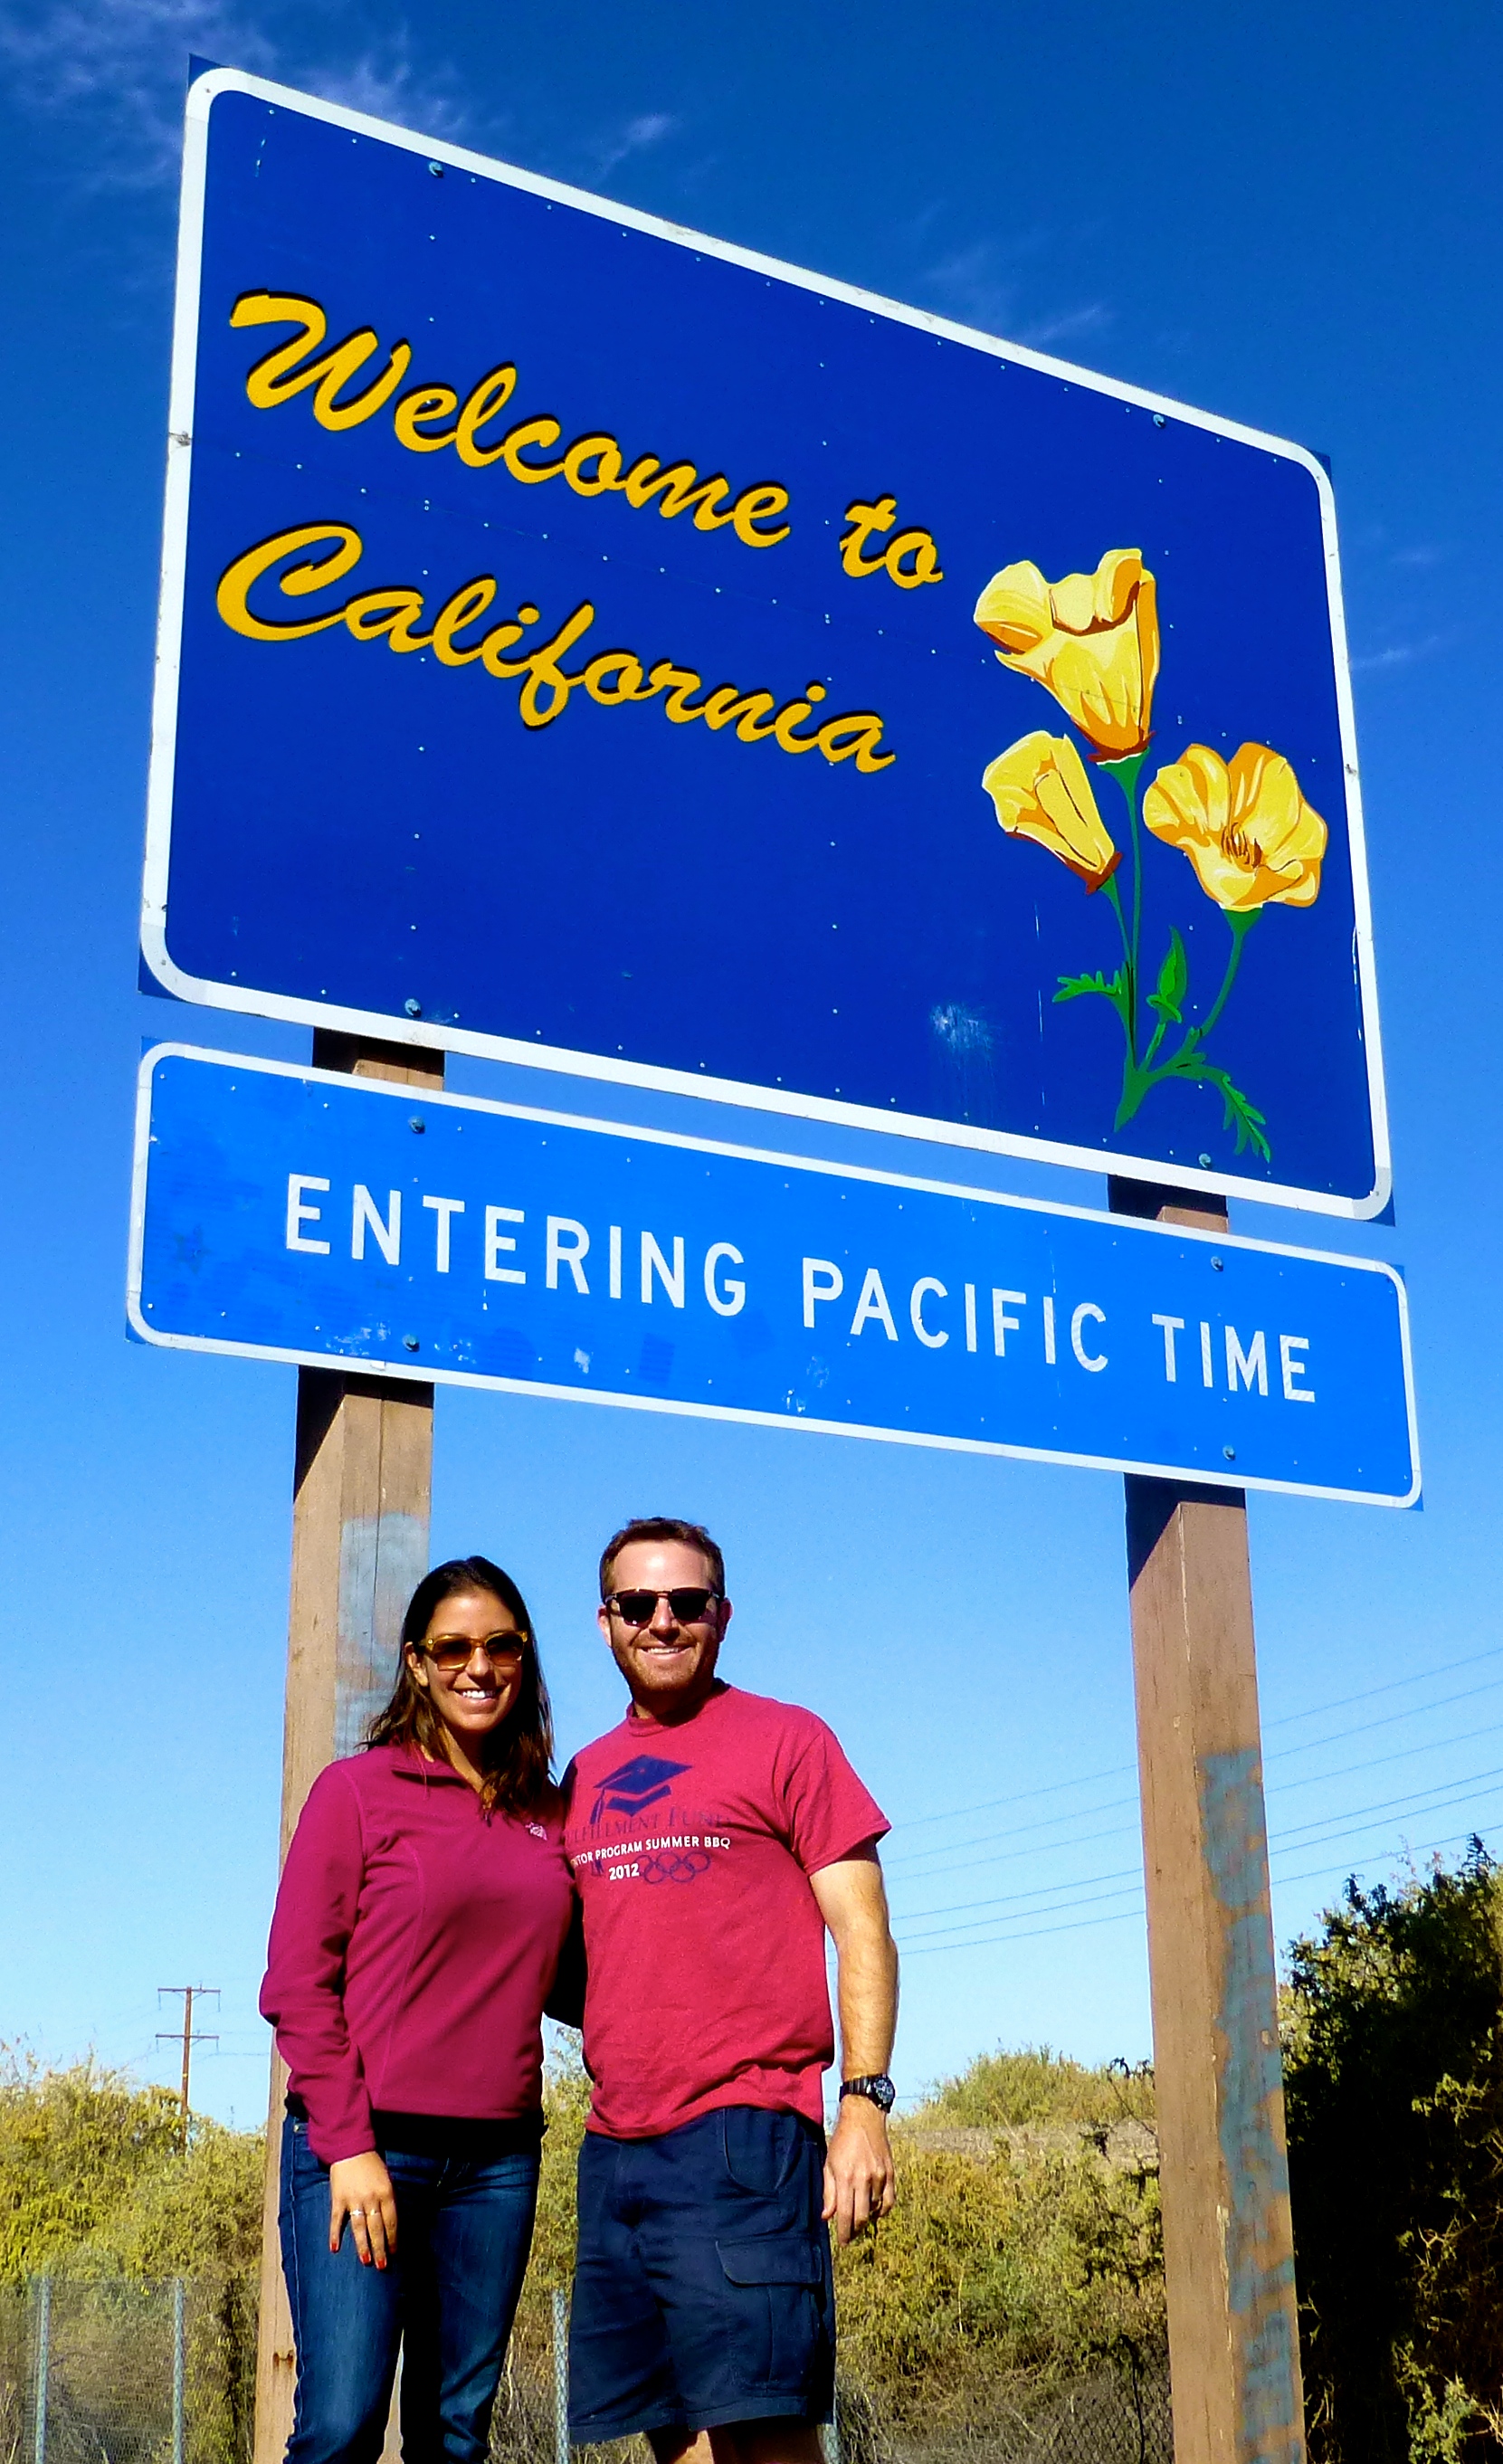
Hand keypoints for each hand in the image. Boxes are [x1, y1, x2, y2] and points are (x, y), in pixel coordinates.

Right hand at [329, 2151, 397, 2267]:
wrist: (350, 2147)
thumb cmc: (371, 2164)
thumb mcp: (386, 2179)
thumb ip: (388, 2199)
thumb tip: (390, 2222)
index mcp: (386, 2192)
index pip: (391, 2221)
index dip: (393, 2238)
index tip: (394, 2252)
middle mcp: (371, 2198)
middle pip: (377, 2228)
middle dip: (380, 2248)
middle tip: (382, 2266)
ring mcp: (353, 2199)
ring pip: (359, 2228)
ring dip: (363, 2246)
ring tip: (366, 2262)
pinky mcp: (338, 2199)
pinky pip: (336, 2220)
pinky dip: (335, 2234)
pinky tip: (334, 2248)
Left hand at [822, 2096, 894, 2244]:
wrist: (863, 2117)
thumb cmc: (842, 2141)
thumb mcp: (829, 2164)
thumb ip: (828, 2193)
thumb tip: (827, 2217)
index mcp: (845, 2177)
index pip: (845, 2214)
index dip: (844, 2233)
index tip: (843, 2242)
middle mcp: (863, 2179)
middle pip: (862, 2217)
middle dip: (855, 2231)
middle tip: (851, 2236)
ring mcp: (879, 2176)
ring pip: (875, 2210)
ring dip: (868, 2219)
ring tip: (860, 2220)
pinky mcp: (890, 2173)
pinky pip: (889, 2200)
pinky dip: (883, 2210)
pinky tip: (876, 2210)